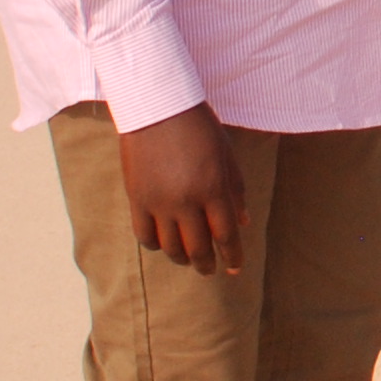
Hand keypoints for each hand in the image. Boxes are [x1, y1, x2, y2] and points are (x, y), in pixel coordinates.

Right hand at [117, 103, 247, 275]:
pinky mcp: (137, 200)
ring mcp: (159, 203)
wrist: (157, 109)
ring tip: (190, 259)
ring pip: (170, 246)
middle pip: (198, 246)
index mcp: (214, 189)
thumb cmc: (200, 127)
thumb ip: (235, 191)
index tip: (235, 269)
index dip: (233, 255)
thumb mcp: (226, 155)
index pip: (226, 234)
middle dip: (207, 263)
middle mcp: (186, 201)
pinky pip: (144, 235)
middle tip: (212, 271)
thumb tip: (244, 221)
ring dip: (182, 258)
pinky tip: (164, 244)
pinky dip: (156, 245)